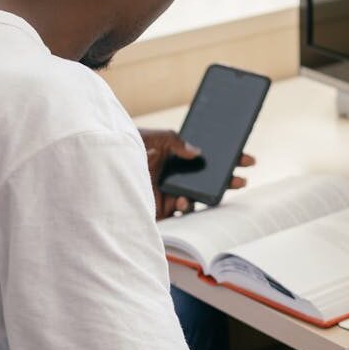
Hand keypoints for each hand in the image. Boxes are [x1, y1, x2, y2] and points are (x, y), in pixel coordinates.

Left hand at [139, 128, 255, 219]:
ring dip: (208, 197)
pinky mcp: (160, 209)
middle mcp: (177, 176)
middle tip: (242, 180)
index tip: (247, 159)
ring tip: (212, 190)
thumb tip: (196, 151)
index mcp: (179, 157)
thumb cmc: (128, 148)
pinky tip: (183, 200)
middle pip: (210, 180)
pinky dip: (186, 207)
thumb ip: (175, 140)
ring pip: (198, 198)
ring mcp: (170, 193)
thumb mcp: (154, 136)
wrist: (101, 166)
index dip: (230, 159)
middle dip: (228, 181)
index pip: (211, 159)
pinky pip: (181, 212)